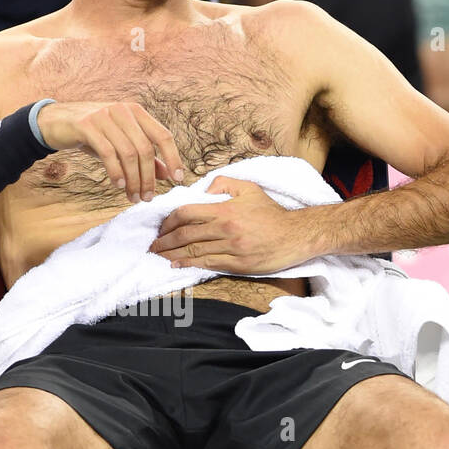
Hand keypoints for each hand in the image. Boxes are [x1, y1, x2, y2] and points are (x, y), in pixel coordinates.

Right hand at [37, 100, 190, 202]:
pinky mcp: (86, 125)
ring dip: (133, 180)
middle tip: (146, 198)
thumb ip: (144, 156)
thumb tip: (167, 174)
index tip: (178, 178)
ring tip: (133, 197)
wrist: (55, 122)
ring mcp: (104, 116)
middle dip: (148, 177)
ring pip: (128, 153)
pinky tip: (119, 185)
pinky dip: (116, 172)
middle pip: (145, 149)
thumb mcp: (120, 143)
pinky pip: (108, 153)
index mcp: (136, 112)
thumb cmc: (92, 134)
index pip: (162, 135)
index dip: (173, 157)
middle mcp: (123, 110)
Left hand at [149, 176, 311, 272]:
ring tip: (159, 255)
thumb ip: (223, 183)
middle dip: (164, 240)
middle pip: (185, 235)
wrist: (297, 235)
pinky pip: (207, 264)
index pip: (186, 213)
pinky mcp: (238, 265)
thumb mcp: (249, 188)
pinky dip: (189, 264)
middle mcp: (226, 229)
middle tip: (152, 245)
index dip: (168, 221)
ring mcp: (231, 248)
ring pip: (193, 251)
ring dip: (172, 254)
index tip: (160, 227)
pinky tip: (177, 264)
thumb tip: (202, 190)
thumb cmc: (271, 212)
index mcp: (225, 209)